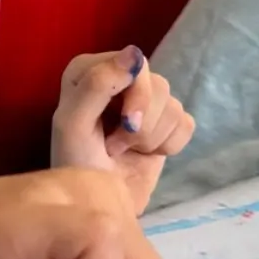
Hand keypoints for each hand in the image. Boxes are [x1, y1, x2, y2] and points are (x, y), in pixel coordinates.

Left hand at [51, 46, 195, 215]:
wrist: (97, 205)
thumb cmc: (75, 165)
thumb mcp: (73, 124)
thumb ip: (96, 85)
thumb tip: (134, 54)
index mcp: (90, 69)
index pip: (136, 63)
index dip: (137, 96)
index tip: (125, 126)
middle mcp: (119, 78)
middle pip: (158, 86)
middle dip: (141, 125)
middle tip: (115, 145)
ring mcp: (145, 101)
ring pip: (174, 106)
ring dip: (150, 138)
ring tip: (124, 151)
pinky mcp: (166, 124)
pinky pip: (186, 124)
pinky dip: (169, 145)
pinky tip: (146, 154)